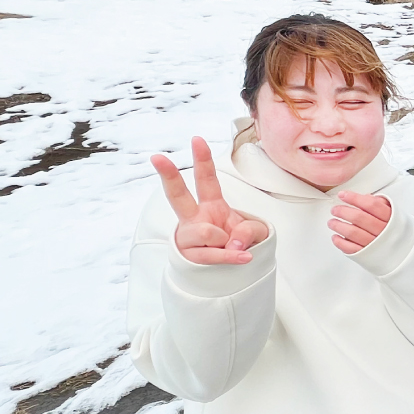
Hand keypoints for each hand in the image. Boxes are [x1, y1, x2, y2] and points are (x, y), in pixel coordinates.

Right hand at [150, 136, 268, 265]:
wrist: (229, 273)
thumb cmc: (239, 244)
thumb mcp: (256, 233)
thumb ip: (251, 230)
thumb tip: (234, 242)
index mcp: (211, 205)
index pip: (206, 179)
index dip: (203, 159)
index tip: (197, 139)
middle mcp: (194, 218)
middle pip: (177, 194)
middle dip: (167, 175)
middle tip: (157, 157)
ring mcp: (188, 237)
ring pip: (204, 232)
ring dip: (224, 242)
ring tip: (228, 246)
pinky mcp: (188, 257)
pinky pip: (211, 255)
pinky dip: (230, 257)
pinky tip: (244, 257)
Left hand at [330, 191, 390, 254]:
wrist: (402, 253)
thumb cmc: (394, 231)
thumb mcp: (392, 213)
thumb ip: (379, 204)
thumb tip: (365, 196)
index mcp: (390, 218)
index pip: (370, 204)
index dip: (354, 198)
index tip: (343, 195)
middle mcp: (382, 231)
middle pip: (359, 217)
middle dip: (343, 211)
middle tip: (335, 209)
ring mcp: (374, 244)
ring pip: (353, 233)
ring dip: (338, 226)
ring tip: (332, 222)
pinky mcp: (367, 255)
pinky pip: (351, 248)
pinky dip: (340, 242)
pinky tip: (335, 236)